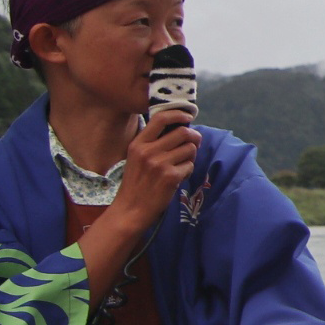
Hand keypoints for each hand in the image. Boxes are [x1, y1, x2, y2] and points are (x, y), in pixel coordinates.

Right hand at [74, 111, 200, 302]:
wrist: (131, 210)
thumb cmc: (136, 183)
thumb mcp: (136, 158)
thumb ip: (153, 143)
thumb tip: (179, 127)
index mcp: (138, 144)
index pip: (160, 118)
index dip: (178, 115)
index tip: (188, 117)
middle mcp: (148, 151)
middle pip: (183, 132)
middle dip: (193, 137)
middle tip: (194, 143)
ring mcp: (159, 164)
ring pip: (190, 149)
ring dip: (190, 156)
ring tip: (181, 164)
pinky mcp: (170, 177)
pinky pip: (189, 166)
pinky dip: (188, 170)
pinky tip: (178, 177)